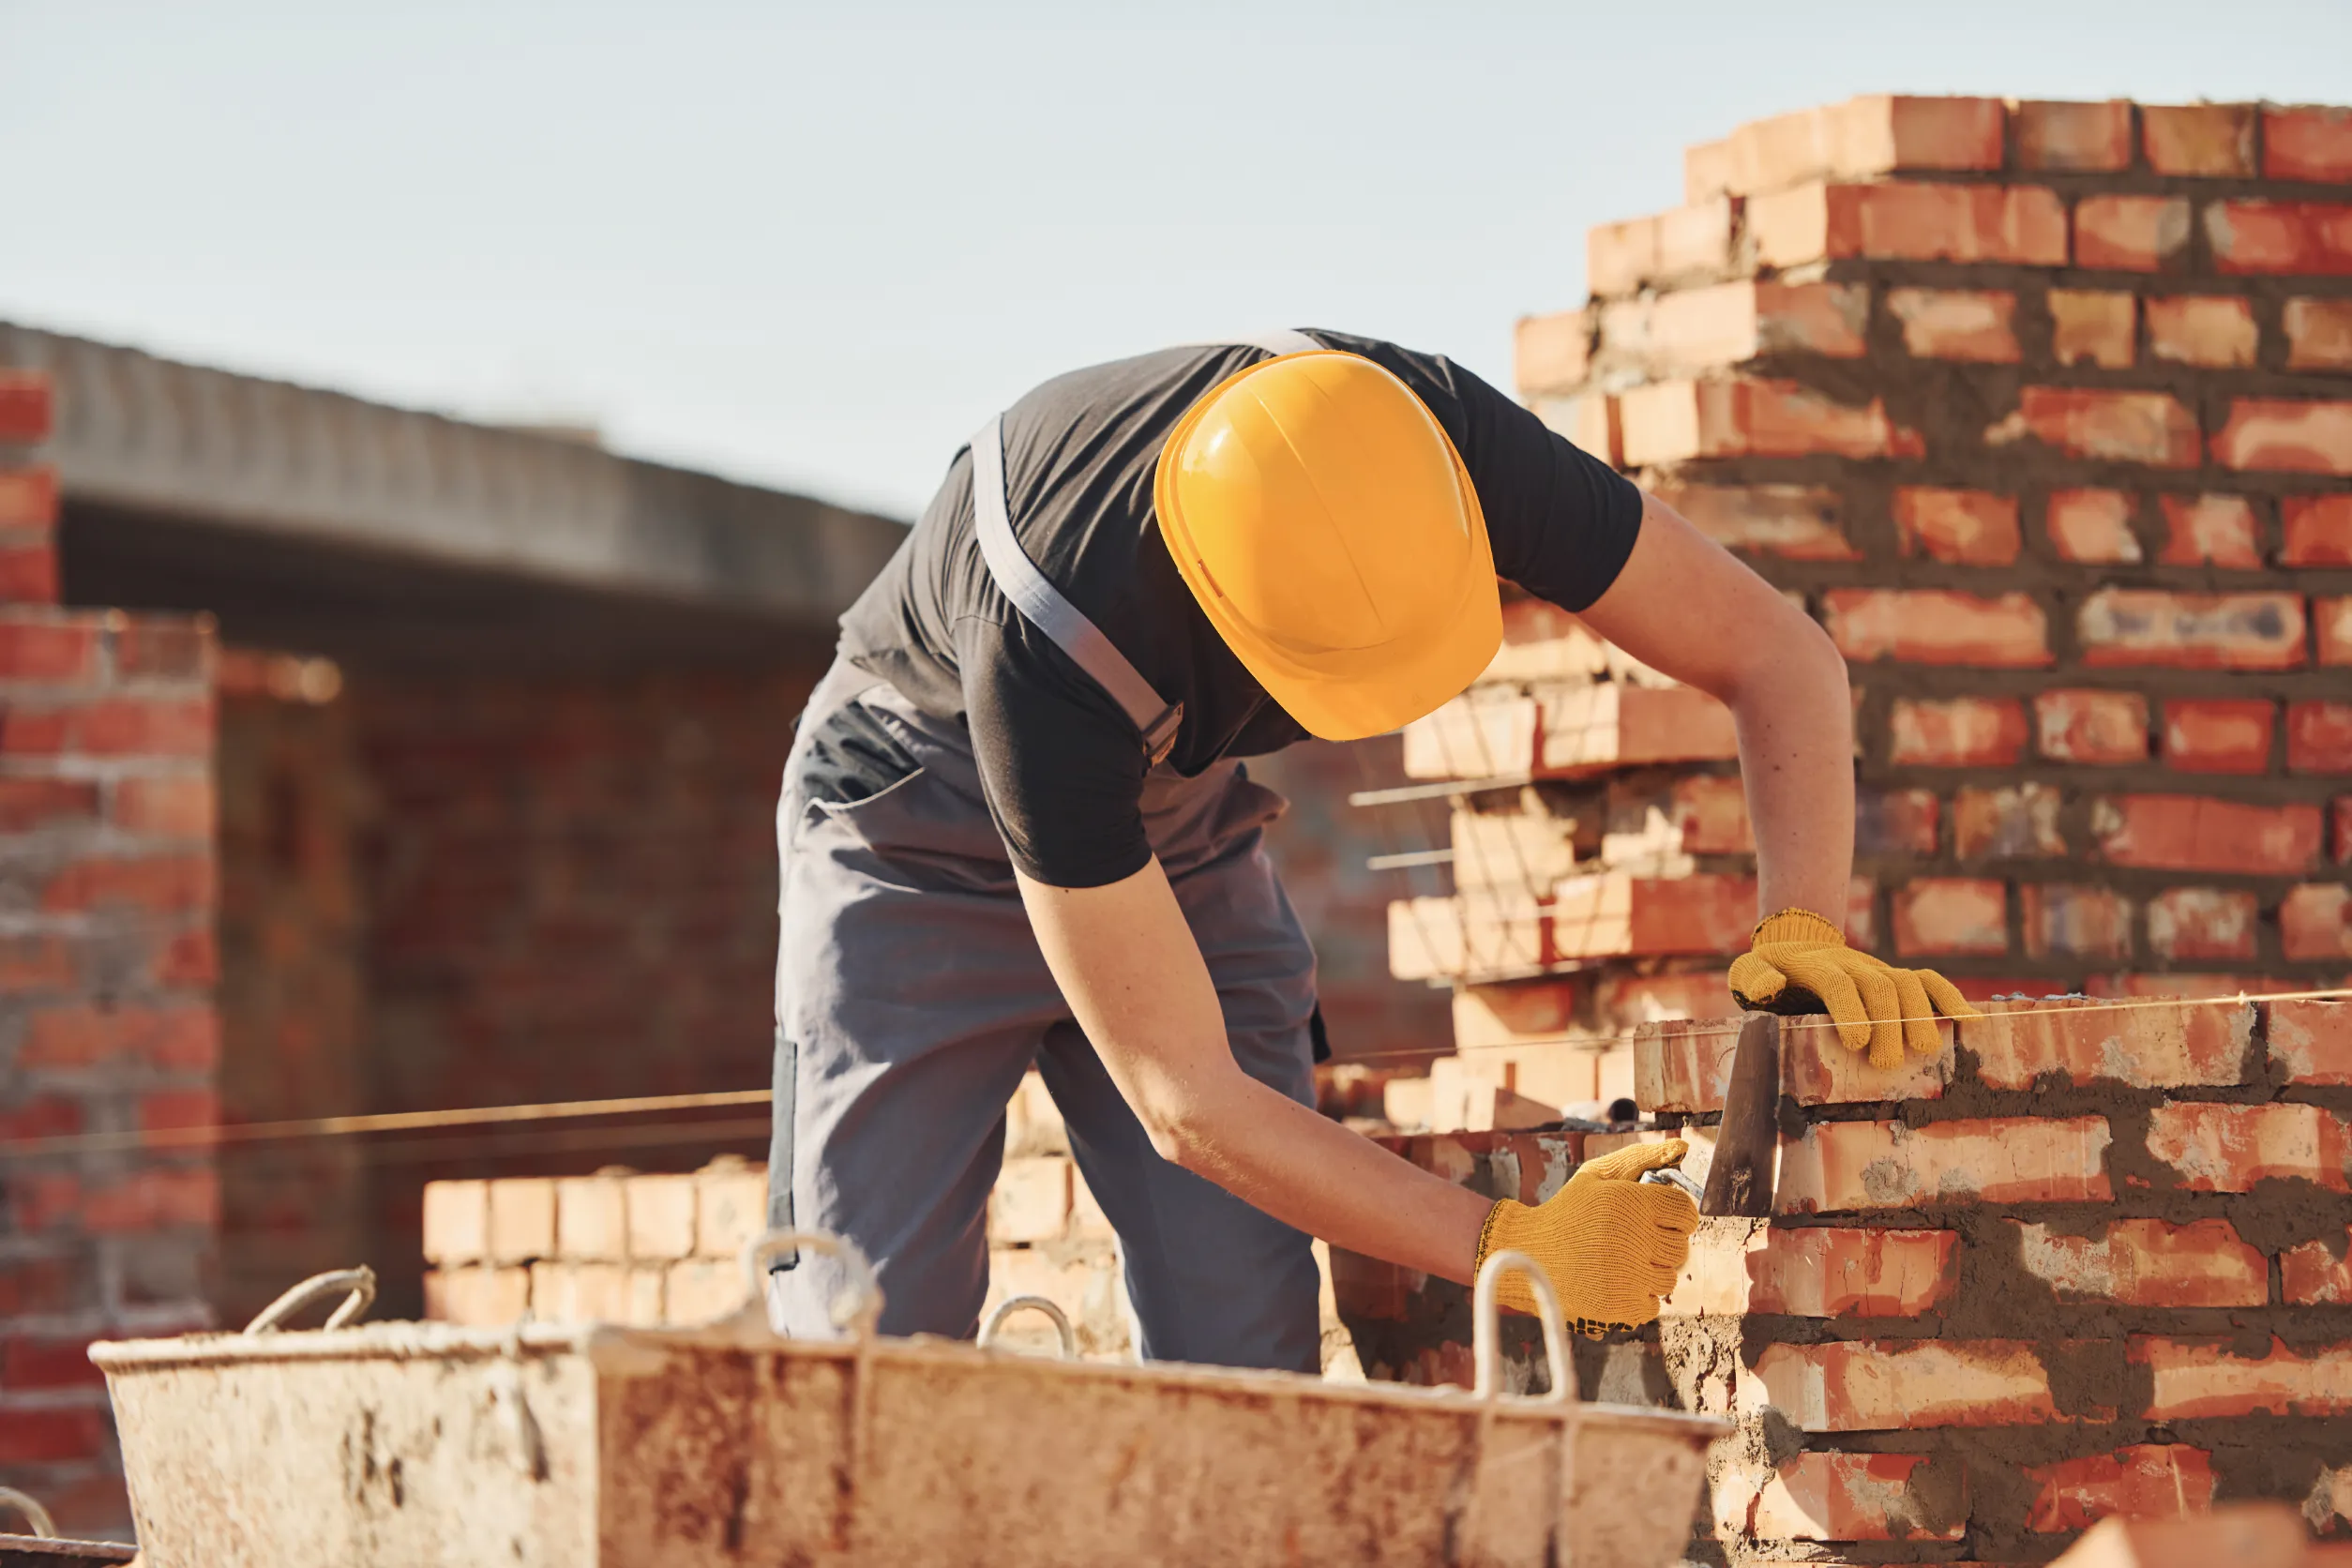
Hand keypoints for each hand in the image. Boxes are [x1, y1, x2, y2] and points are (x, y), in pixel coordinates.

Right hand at [1474, 1139, 1698, 1337]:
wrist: (1529, 1252)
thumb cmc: (1568, 1211)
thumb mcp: (1598, 1174)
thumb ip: (1641, 1157)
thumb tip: (1682, 1146)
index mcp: (1632, 1202)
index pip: (1686, 1211)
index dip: (1678, 1215)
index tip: (1662, 1220)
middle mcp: (1635, 1238)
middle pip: (1681, 1247)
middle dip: (1662, 1243)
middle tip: (1634, 1241)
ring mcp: (1630, 1275)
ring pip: (1668, 1278)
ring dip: (1651, 1270)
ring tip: (1621, 1261)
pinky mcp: (1622, 1304)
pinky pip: (1653, 1303)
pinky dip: (1639, 1295)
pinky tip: (1616, 1280)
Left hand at [1729, 907, 1980, 1069]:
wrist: (1794, 947)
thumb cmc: (1768, 974)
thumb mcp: (1748, 973)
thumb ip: (1753, 979)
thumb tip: (1771, 986)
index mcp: (1814, 966)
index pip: (1838, 982)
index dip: (1850, 1010)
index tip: (1855, 1043)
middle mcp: (1852, 964)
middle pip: (1879, 987)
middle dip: (1887, 1025)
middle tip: (1884, 1064)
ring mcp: (1878, 970)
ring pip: (1909, 982)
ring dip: (1920, 1016)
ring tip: (1923, 1050)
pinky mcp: (1895, 978)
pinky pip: (1929, 981)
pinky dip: (1950, 999)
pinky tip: (1970, 1024)